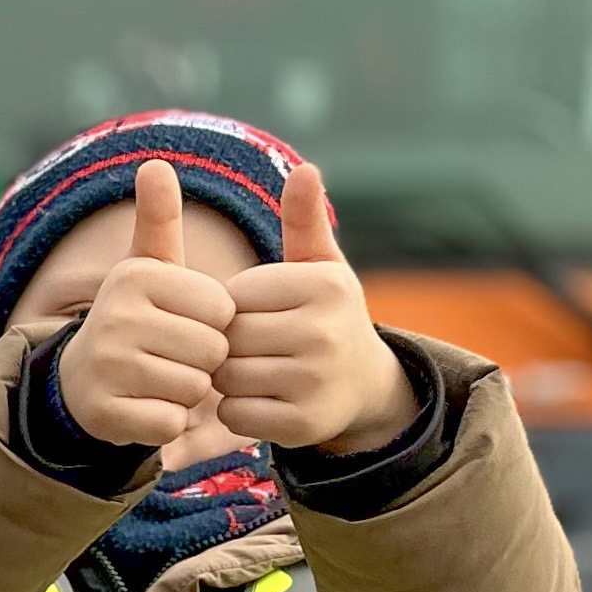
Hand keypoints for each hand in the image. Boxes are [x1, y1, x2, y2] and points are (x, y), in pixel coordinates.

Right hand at [57, 161, 236, 449]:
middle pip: (212, 350)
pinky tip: (143, 407)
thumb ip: (158, 221)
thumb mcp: (147, 269)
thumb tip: (155, 163)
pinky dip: (166, 422)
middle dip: (203, 361)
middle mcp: (114, 317)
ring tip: (156, 381)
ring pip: (194, 389)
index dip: (214, 324)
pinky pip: (171, 422)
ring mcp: (106, 366)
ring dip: (186, 393)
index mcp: (136, 276)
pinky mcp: (104, 412)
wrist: (79, 381)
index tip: (181, 323)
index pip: (224, 309)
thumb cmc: (135, 320)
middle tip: (169, 357)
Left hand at [220, 162, 415, 453]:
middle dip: (227, 343)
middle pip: (227, 337)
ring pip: (226, 377)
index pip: (234, 295)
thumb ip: (304, 220)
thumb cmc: (325, 315)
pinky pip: (235, 415)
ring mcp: (316, 380)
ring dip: (227, 379)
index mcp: (324, 286)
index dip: (234, 307)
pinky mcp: (304, 423)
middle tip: (252, 348)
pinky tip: (261, 400)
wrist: (365, 385)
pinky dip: (237, 411)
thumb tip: (305, 168)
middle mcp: (324, 331)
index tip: (260, 314)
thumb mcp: (321, 266)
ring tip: (255, 370)